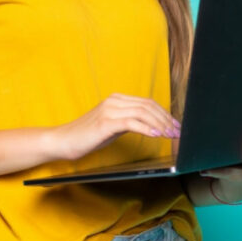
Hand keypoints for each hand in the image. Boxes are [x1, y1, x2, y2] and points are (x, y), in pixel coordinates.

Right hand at [52, 93, 180, 160]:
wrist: (63, 141)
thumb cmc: (87, 137)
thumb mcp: (112, 126)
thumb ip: (128, 122)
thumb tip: (150, 126)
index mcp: (117, 99)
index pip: (147, 102)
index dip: (164, 113)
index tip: (175, 125)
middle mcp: (114, 101)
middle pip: (148, 106)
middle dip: (166, 119)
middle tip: (178, 132)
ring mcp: (109, 110)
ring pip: (143, 112)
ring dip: (160, 124)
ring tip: (170, 135)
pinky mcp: (106, 122)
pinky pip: (132, 122)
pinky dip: (146, 128)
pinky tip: (155, 135)